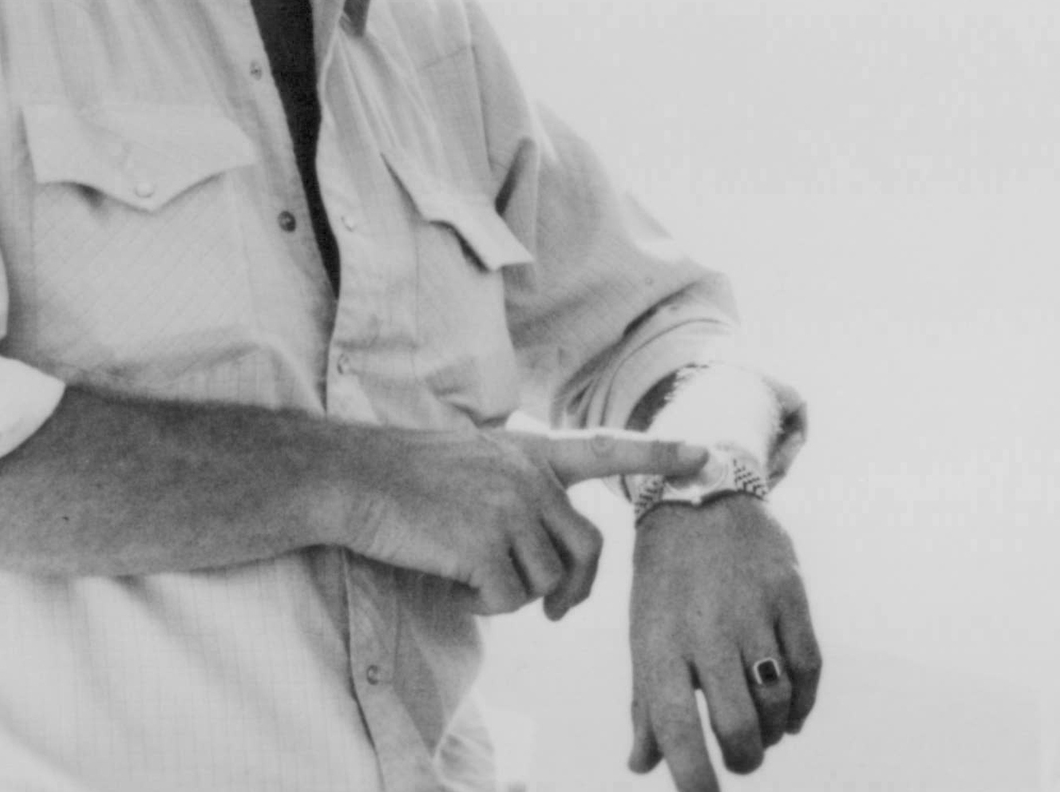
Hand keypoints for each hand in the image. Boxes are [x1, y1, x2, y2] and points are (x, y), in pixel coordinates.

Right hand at [336, 427, 705, 618]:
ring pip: (545, 580)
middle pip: (586, 549)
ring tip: (469, 575)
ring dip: (513, 595)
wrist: (354, 477)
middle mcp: (530, 475)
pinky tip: (453, 582)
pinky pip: (508, 599)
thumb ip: (524, 487)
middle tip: (555, 611)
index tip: (705, 454)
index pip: (607, 448)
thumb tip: (551, 553)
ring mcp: (509, 507)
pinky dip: (483, 604)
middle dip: (575, 590)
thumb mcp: (479, 460)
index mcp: (532, 450)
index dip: (658, 452)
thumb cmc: (408, 475)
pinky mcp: (483, 543)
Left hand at [628, 497, 819, 791]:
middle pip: (740, 725)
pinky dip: (804, 702)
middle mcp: (706, 628)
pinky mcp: (791, 592)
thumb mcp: (644, 635)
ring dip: (774, 731)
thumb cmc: (664, 581)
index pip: (679, 733)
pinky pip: (809, 666)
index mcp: (659, 644)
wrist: (698, 496)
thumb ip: (644, 704)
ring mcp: (752, 608)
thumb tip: (642, 766)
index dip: (697, 782)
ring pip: (778, 699)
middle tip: (742, 759)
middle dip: (745, 759)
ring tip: (763, 732)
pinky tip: (791, 713)